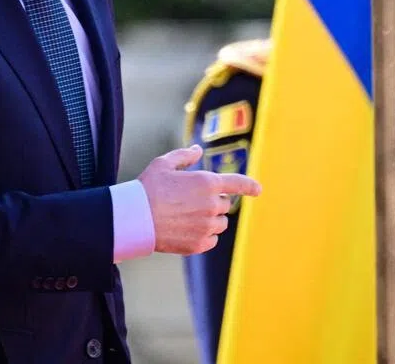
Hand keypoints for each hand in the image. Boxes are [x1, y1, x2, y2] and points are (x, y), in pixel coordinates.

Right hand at [136, 145, 260, 254]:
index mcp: (207, 182)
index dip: (250, 186)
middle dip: (214, 202)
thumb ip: (184, 156)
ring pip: (220, 223)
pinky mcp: (200, 243)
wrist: (136, 218)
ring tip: (187, 217)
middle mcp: (212, 205)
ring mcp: (207, 226)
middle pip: (225, 204)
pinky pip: (212, 239)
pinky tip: (186, 230)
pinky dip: (204, 235)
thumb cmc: (148, 188)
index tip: (258, 190)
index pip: (238, 183)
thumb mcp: (163, 164)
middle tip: (191, 202)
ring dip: (210, 219)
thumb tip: (197, 150)